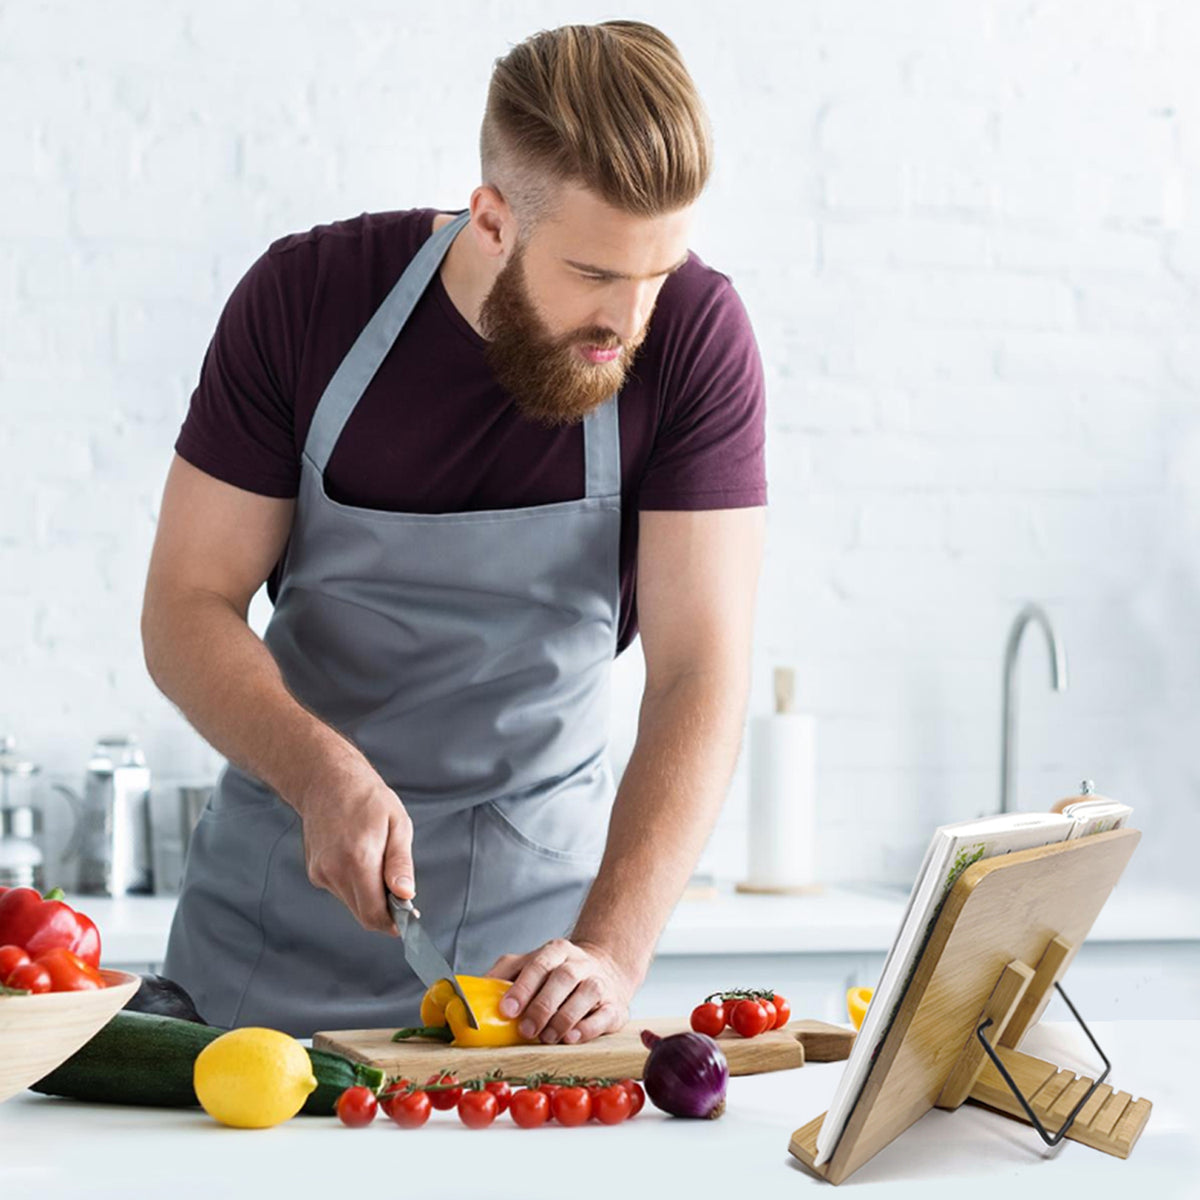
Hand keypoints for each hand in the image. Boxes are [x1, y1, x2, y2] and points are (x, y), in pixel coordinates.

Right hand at [290, 756, 414, 935]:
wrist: (326, 780)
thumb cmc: (367, 797)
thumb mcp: (397, 823)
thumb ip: (400, 863)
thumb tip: (406, 895)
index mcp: (358, 859)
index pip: (374, 914)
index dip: (395, 923)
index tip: (410, 918)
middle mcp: (334, 870)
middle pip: (363, 914)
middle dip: (385, 911)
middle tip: (402, 894)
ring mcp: (321, 872)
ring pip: (352, 904)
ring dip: (370, 897)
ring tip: (379, 864)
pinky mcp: (315, 872)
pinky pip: (341, 890)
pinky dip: (356, 885)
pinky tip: (360, 857)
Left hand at [484, 938, 634, 1045]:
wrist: (604, 971)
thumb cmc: (556, 975)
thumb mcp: (528, 966)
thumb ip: (503, 975)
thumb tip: (470, 993)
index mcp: (556, 951)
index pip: (539, 964)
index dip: (522, 987)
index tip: (506, 1009)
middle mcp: (580, 963)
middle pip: (564, 978)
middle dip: (542, 1005)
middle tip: (526, 1030)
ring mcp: (600, 983)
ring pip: (587, 994)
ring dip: (564, 1018)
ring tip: (546, 1037)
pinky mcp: (615, 1006)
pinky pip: (604, 1015)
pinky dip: (588, 1028)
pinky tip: (571, 1038)